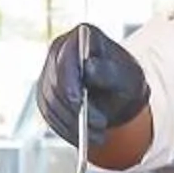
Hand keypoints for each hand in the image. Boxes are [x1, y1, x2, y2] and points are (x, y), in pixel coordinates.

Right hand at [36, 25, 149, 147]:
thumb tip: (89, 67)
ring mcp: (50, 72)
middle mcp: (60, 51)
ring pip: (50, 103)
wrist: (121, 95)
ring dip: (72, 123)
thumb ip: (109, 71)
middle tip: (99, 125)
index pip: (66, 57)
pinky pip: (49, 115)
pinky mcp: (46, 94)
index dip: (68, 80)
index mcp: (82, 36)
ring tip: (97, 135)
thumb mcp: (127, 76)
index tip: (78, 101)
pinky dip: (66, 129)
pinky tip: (83, 137)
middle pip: (55, 83)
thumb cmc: (126, 81)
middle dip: (75, 109)